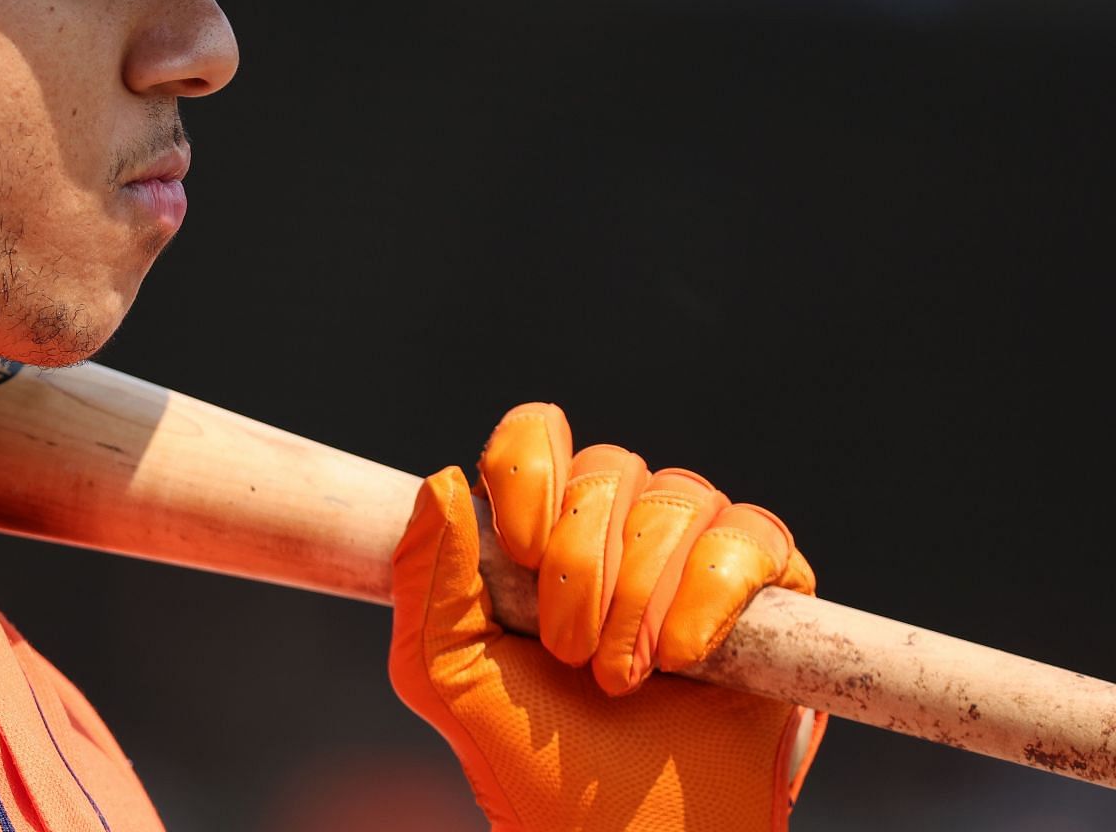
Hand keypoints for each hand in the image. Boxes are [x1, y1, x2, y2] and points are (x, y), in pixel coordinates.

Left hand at [388, 404, 823, 830]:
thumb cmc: (534, 764)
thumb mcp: (448, 673)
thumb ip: (429, 576)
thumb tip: (441, 480)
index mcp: (540, 531)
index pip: (537, 436)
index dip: (528, 474)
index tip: (521, 553)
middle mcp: (620, 528)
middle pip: (606, 468)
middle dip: (583, 567)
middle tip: (570, 656)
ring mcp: (696, 553)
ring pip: (678, 497)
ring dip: (641, 597)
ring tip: (624, 677)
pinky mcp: (771, 589)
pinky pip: (750, 536)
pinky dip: (710, 594)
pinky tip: (687, 659)